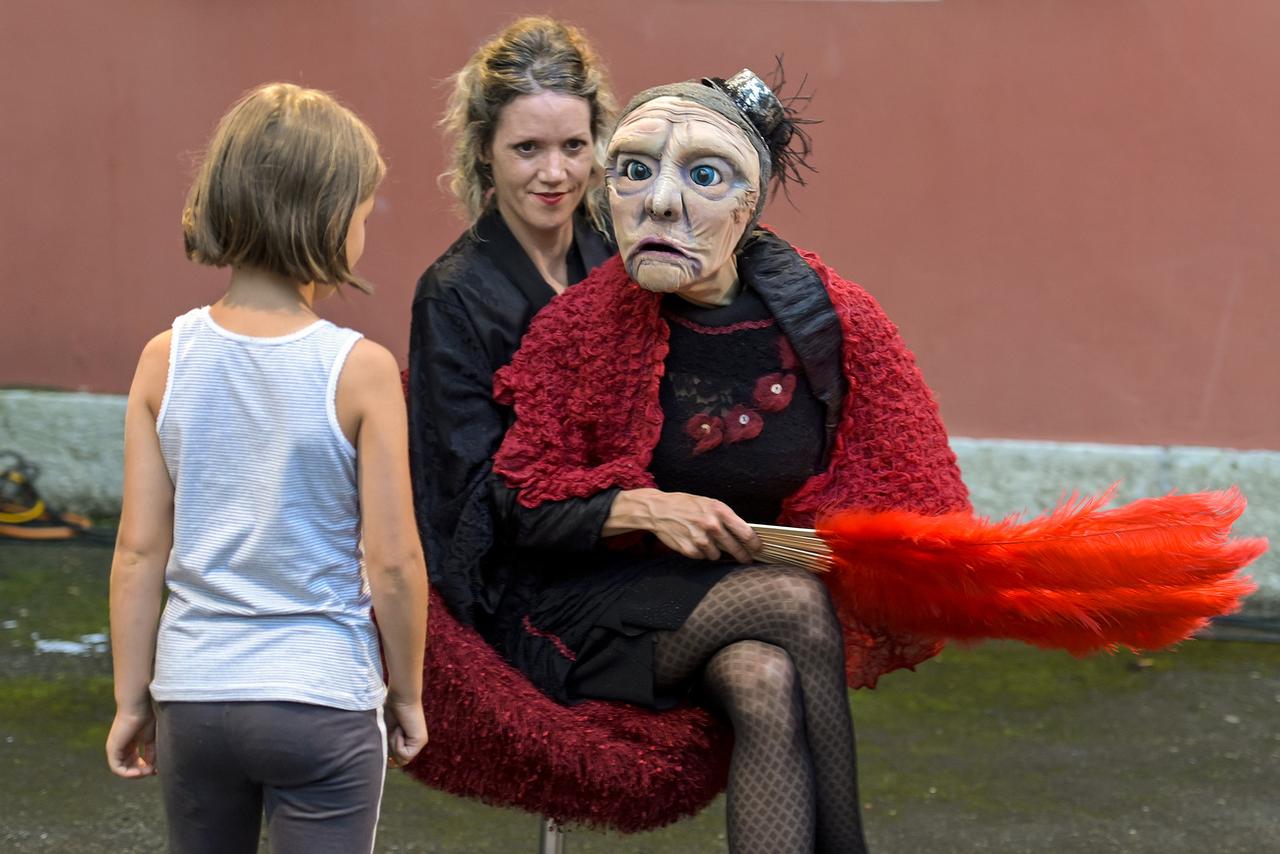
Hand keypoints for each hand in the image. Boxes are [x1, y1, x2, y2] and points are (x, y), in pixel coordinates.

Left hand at [106, 705, 156, 777]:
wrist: (139, 706)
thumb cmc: (147, 717)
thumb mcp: (152, 738)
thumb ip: (152, 753)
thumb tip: (154, 769)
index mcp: (130, 742)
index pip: (135, 760)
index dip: (146, 767)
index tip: (157, 769)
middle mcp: (121, 746)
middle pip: (129, 766)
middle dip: (141, 772)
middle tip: (153, 771)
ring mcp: (115, 748)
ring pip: (122, 769)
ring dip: (136, 774)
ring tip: (147, 772)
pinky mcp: (112, 749)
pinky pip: (117, 768)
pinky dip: (128, 773)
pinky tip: (140, 771)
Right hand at [384, 696, 427, 767]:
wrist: (400, 697)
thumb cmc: (389, 710)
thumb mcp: (384, 733)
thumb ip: (384, 746)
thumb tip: (381, 763)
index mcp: (408, 741)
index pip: (398, 761)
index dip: (388, 759)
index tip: (381, 746)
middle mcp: (415, 743)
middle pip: (398, 763)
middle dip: (390, 750)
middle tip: (390, 733)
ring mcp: (419, 743)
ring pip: (401, 760)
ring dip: (393, 746)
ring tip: (394, 730)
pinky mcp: (420, 741)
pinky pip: (405, 754)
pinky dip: (397, 743)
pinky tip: (399, 729)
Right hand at [607, 489, 762, 562]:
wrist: (659, 509)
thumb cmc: (686, 505)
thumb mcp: (708, 504)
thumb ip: (725, 518)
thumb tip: (744, 534)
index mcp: (719, 510)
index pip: (745, 532)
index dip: (754, 543)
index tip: (758, 549)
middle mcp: (711, 524)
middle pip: (734, 547)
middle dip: (742, 556)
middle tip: (745, 559)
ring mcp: (699, 538)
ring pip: (716, 555)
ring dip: (714, 552)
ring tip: (706, 542)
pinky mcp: (688, 549)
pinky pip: (701, 557)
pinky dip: (700, 553)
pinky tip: (693, 542)